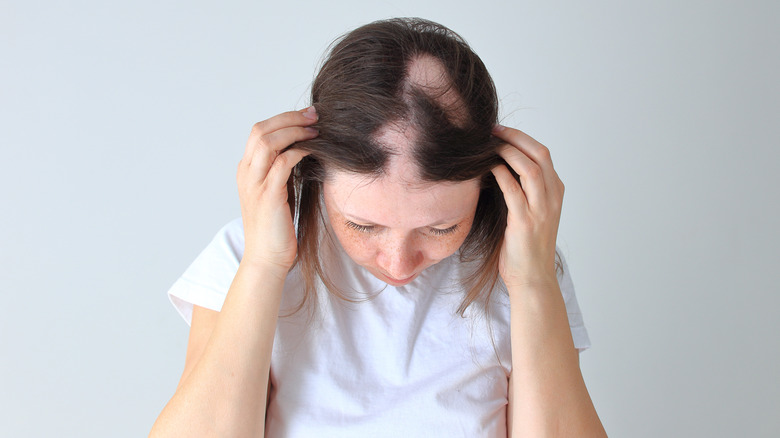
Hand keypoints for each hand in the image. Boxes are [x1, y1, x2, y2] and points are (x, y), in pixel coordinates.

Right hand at [237, 107, 317, 274]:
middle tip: (314, 115)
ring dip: (294, 130)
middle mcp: (246, 173)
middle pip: (260, 130)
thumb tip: (302, 150)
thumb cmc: (276, 228)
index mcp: (246, 170)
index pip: (259, 131)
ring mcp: (254, 184)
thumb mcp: (278, 193)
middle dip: (289, 118)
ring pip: (267, 141)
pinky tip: (313, 150)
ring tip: (316, 129)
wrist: (267, 259)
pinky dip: (298, 151)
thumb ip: (282, 172)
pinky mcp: (268, 196)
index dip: (283, 118)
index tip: (308, 115)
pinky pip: (282, 163)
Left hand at [490, 125, 564, 289]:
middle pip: (539, 154)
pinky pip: (513, 190)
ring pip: (530, 169)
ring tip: (488, 145)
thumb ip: (523, 190)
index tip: (500, 131)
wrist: (532, 279)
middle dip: (515, 138)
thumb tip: (499, 166)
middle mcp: (552, 198)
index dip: (521, 138)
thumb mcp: (531, 212)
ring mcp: (541, 210)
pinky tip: (487, 167)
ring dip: (507, 152)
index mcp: (555, 192)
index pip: (542, 153)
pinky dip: (500, 174)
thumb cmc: (525, 247)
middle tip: (492, 131)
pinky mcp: (525, 222)